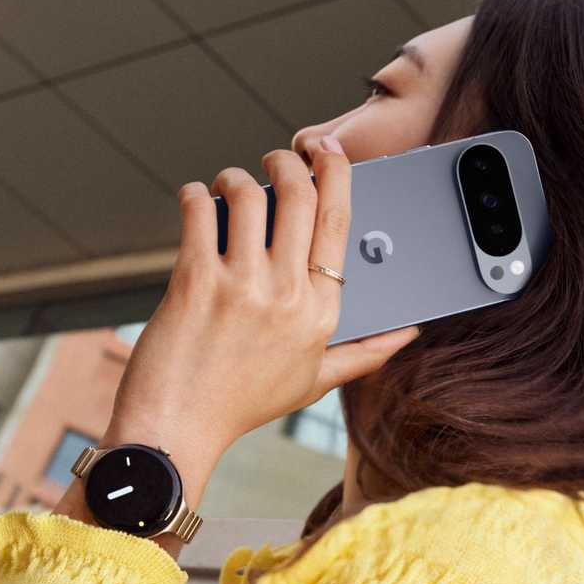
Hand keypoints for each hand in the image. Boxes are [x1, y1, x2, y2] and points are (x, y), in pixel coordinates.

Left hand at [75, 135, 418, 521]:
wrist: (174, 432)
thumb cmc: (240, 406)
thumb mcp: (314, 382)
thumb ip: (365, 353)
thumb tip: (408, 334)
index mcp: (321, 313)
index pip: (340, 223)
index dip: (335, 173)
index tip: (326, 151)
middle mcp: (288, 296)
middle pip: (301, 196)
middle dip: (288, 161)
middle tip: (274, 158)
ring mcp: (242, 288)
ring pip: (250, 195)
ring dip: (236, 177)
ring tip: (228, 185)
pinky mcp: (195, 283)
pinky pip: (200, 213)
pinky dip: (196, 195)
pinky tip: (196, 199)